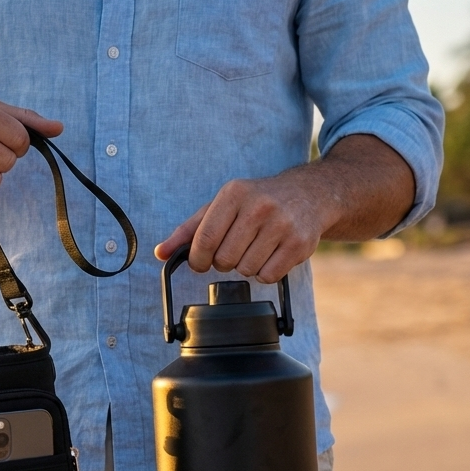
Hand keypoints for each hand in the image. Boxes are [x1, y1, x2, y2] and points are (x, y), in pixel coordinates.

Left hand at [155, 176, 334, 283]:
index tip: (200, 262)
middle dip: (223, 262)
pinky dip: (265, 273)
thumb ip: (189, 229)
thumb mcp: (221, 206)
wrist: (308, 194)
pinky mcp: (299, 244)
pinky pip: (268, 276)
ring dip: (245, 266)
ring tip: (254, 248)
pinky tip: (270, 255)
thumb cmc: (256, 201)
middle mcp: (259, 206)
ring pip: (246, 269)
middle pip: (224, 259)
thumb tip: (161, 253)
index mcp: (234, 193)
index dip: (197, 258)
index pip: (204, 238)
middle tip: (234, 250)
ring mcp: (282, 225)